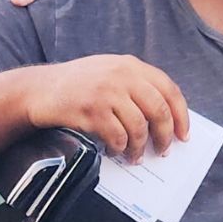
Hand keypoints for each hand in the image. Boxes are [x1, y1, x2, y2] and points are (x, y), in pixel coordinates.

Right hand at [23, 55, 189, 160]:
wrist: (39, 89)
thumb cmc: (78, 85)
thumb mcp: (109, 72)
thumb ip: (136, 86)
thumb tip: (166, 119)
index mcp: (131, 65)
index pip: (169, 89)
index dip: (180, 115)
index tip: (183, 134)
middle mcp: (122, 75)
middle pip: (158, 109)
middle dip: (164, 135)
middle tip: (163, 151)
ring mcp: (107, 92)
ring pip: (139, 127)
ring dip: (139, 147)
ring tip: (135, 157)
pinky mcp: (92, 109)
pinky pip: (117, 136)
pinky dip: (120, 148)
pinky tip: (115, 151)